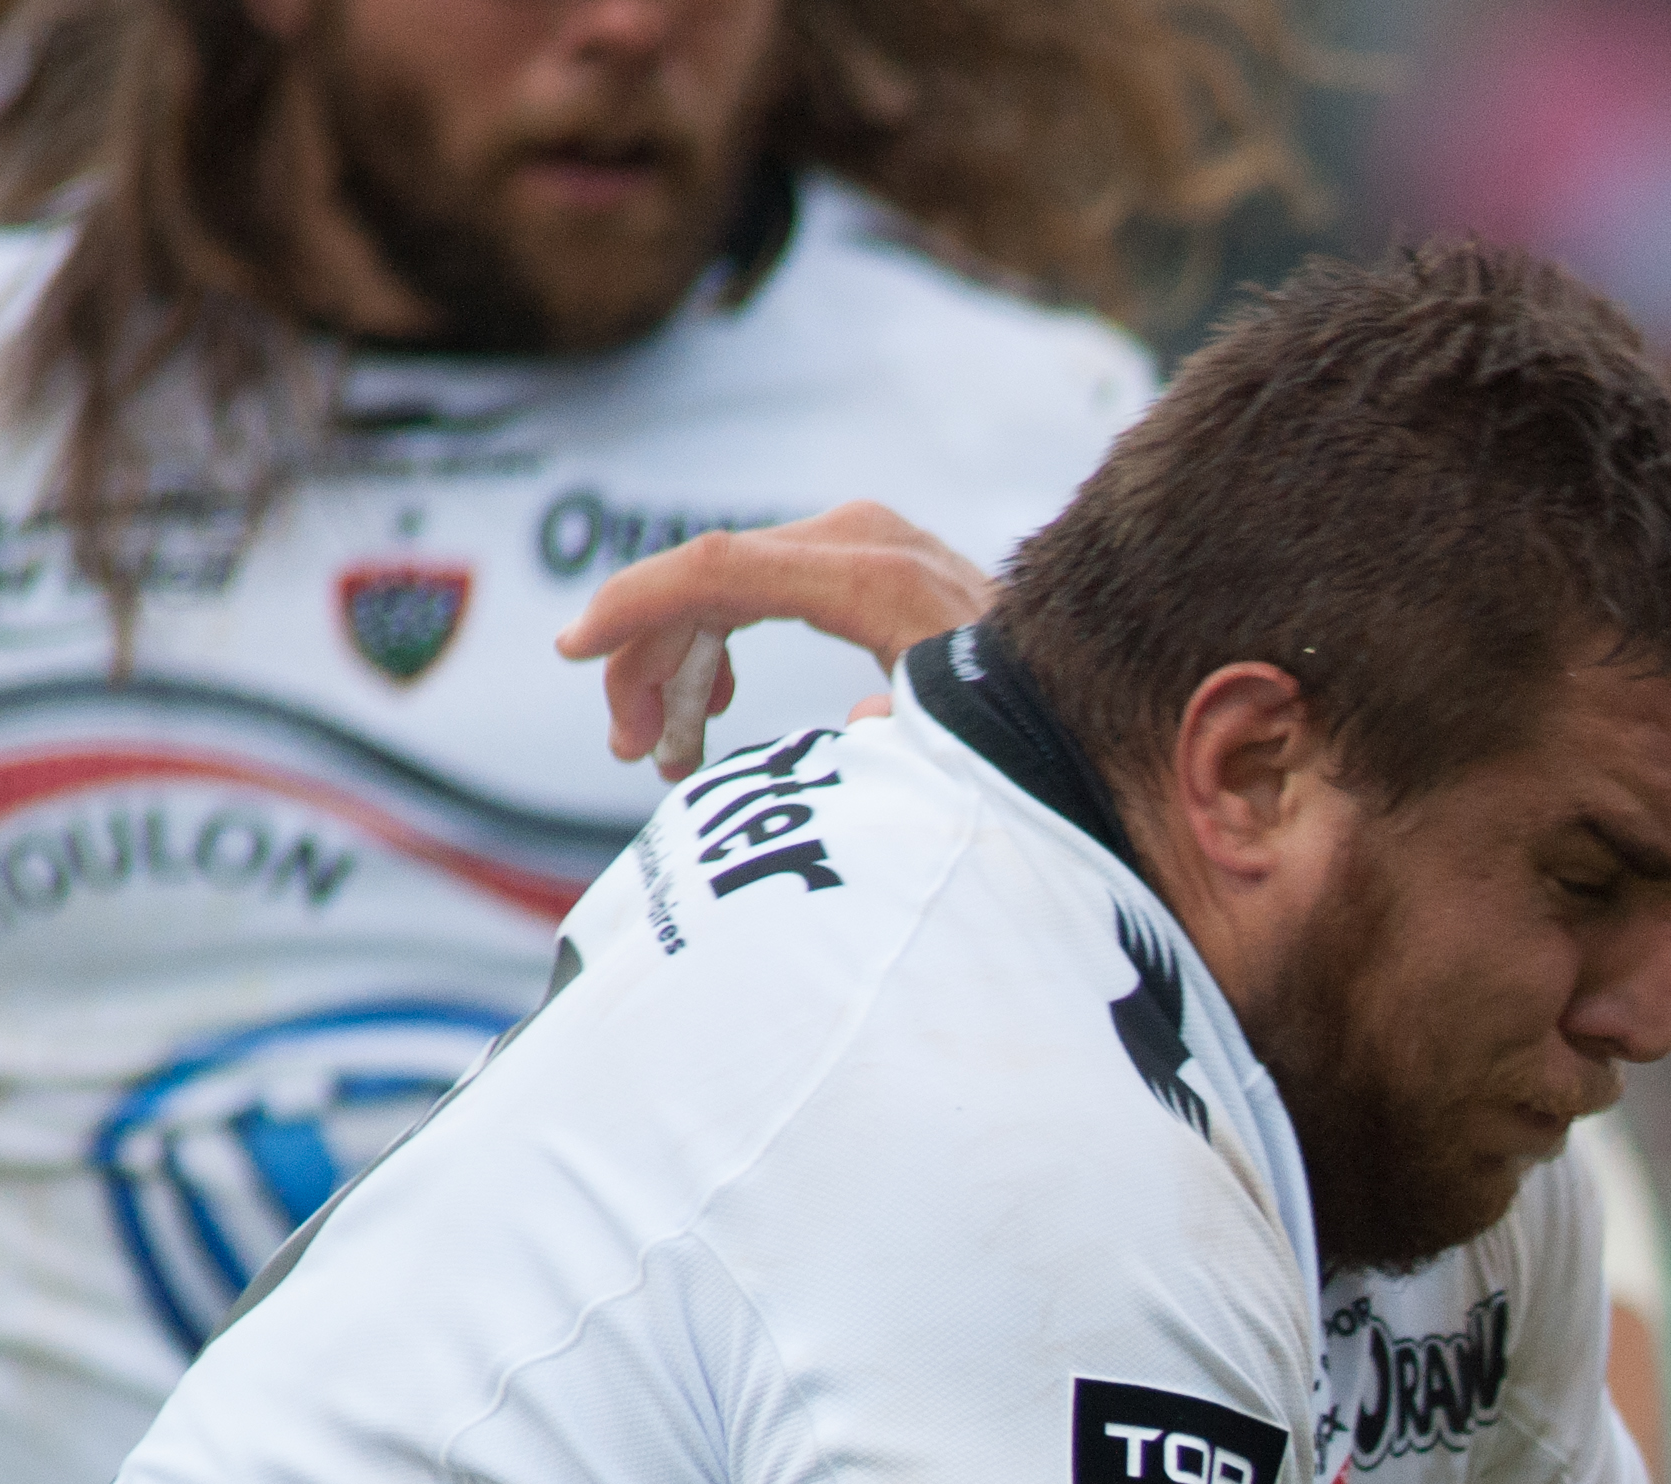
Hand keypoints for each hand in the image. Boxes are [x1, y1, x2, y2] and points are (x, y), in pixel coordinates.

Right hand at [557, 501, 997, 776]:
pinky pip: (766, 590)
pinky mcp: (872, 567)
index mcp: (878, 577)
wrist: (1100, 715)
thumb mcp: (967, 752)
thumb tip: (859, 726)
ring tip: (666, 756)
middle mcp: (868, 540)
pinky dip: (723, 645)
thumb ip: (902, 744)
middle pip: (712, 579)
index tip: (571, 651)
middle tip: (634, 754)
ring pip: (729, 586)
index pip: (718, 570)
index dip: (635, 609)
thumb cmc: (1035, 741)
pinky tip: (708, 710)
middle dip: (653, 662)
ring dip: (682, 664)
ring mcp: (870, 545)